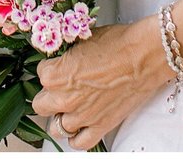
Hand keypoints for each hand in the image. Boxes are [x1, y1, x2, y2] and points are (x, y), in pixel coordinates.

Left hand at [32, 19, 169, 150]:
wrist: (142, 56)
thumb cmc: (116, 43)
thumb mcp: (83, 40)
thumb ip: (67, 54)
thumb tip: (64, 56)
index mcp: (55, 75)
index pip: (40, 74)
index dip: (50, 67)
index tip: (58, 64)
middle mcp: (64, 99)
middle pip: (41, 104)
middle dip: (48, 94)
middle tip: (59, 86)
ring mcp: (81, 116)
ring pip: (56, 127)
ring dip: (60, 116)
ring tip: (69, 106)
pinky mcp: (100, 127)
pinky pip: (78, 143)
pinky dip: (76, 136)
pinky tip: (79, 126)